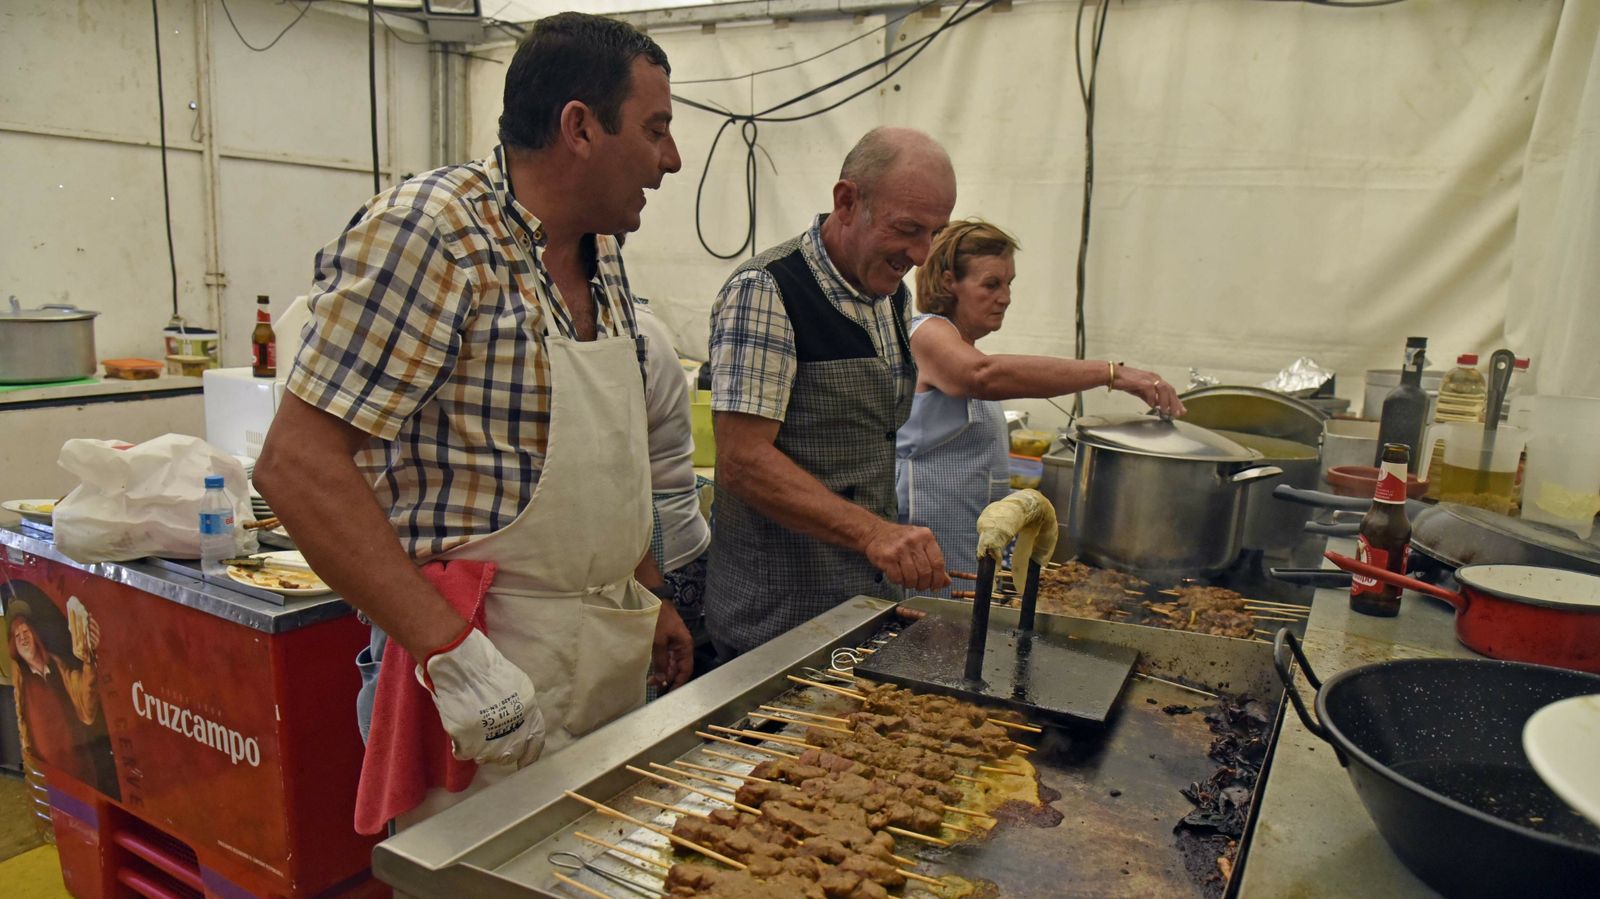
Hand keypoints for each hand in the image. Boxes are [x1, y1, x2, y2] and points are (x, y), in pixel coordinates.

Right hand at [418, 630, 544, 766]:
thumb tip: (518, 727)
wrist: (463, 665)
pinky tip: (459, 731)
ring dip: (479, 748)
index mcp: (529, 714)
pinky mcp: (468, 742)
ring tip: (472, 731)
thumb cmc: (488, 670)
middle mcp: (514, 731)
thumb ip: (521, 709)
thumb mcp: (518, 687)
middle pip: (509, 754)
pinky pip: (464, 753)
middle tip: (490, 742)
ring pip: (486, 757)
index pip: (535, 742)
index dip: (529, 754)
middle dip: (501, 752)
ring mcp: (490, 740)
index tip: (523, 763)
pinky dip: (460, 744)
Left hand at [650, 599, 693, 691]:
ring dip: (663, 672)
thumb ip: (661, 662)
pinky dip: (660, 664)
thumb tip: (662, 680)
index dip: (679, 682)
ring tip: (651, 679)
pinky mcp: (667, 642)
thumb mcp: (658, 642)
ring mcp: (675, 644)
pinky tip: (653, 670)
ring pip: (672, 664)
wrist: (654, 600)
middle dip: (668, 678)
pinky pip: (666, 658)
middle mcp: (682, 647)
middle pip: (678, 668)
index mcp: (685, 646)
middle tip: (654, 685)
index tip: (670, 692)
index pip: (686, 670)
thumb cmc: (659, 619)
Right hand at [864, 523, 949, 591]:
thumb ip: (934, 561)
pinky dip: (899, 582)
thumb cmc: (901, 540)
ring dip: (911, 584)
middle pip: (925, 572)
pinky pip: (897, 578)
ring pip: (912, 577)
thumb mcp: (921, 545)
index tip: (936, 586)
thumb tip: (946, 582)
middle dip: (924, 584)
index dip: (938, 579)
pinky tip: (898, 577)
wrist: (875, 532)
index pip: (938, 563)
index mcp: (926, 536)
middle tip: (920, 586)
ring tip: (909, 582)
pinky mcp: (887, 557)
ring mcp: (899, 549)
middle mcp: (913, 541)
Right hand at [1113, 364, 1185, 416]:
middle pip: (1170, 390)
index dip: (1176, 401)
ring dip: (1166, 401)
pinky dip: (1153, 398)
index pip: (1170, 390)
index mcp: (1155, 379)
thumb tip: (1156, 404)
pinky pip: (1151, 390)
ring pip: (1164, 389)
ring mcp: (1148, 379)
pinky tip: (1152, 406)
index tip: (1180, 410)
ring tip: (1166, 411)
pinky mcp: (1141, 381)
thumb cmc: (1125, 381)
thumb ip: (1149, 397)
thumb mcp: (1140, 391)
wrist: (1113, 375)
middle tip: (1177, 414)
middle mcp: (1154, 378)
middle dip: (1175, 403)